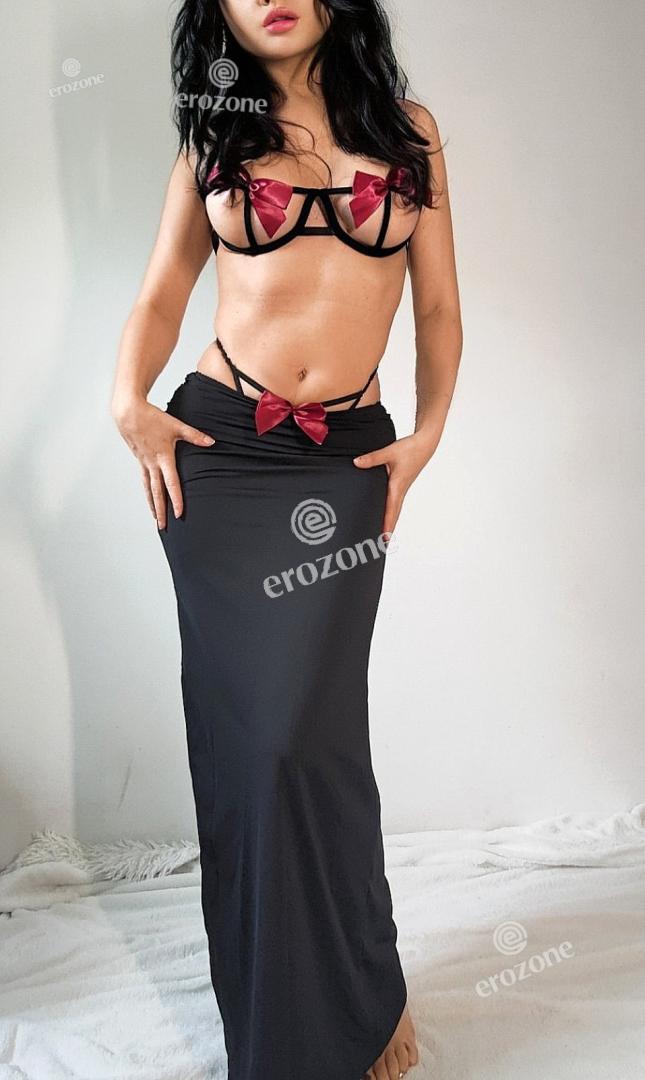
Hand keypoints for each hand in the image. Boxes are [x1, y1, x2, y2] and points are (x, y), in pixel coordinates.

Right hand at [112, 398, 214, 527]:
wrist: (128, 412)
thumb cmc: (152, 418)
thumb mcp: (176, 425)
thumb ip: (194, 435)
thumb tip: (211, 442)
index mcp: (163, 457)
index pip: (171, 483)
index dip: (175, 499)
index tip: (178, 514)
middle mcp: (152, 464)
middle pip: (157, 492)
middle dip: (161, 511)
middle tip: (163, 527)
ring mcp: (144, 463)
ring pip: (148, 488)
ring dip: (152, 504)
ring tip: (156, 518)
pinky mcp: (139, 460)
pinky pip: (144, 480)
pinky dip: (147, 491)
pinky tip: (149, 498)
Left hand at [353, 432, 435, 534]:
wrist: (425, 444)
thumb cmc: (409, 449)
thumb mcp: (389, 452)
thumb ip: (372, 458)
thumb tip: (356, 463)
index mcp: (397, 486)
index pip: (391, 509)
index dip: (387, 524)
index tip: (384, 537)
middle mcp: (400, 490)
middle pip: (394, 514)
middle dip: (388, 529)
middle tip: (382, 544)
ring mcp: (402, 489)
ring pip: (395, 509)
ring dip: (390, 522)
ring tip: (383, 535)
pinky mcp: (402, 485)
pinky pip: (395, 502)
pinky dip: (391, 512)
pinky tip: (385, 515)